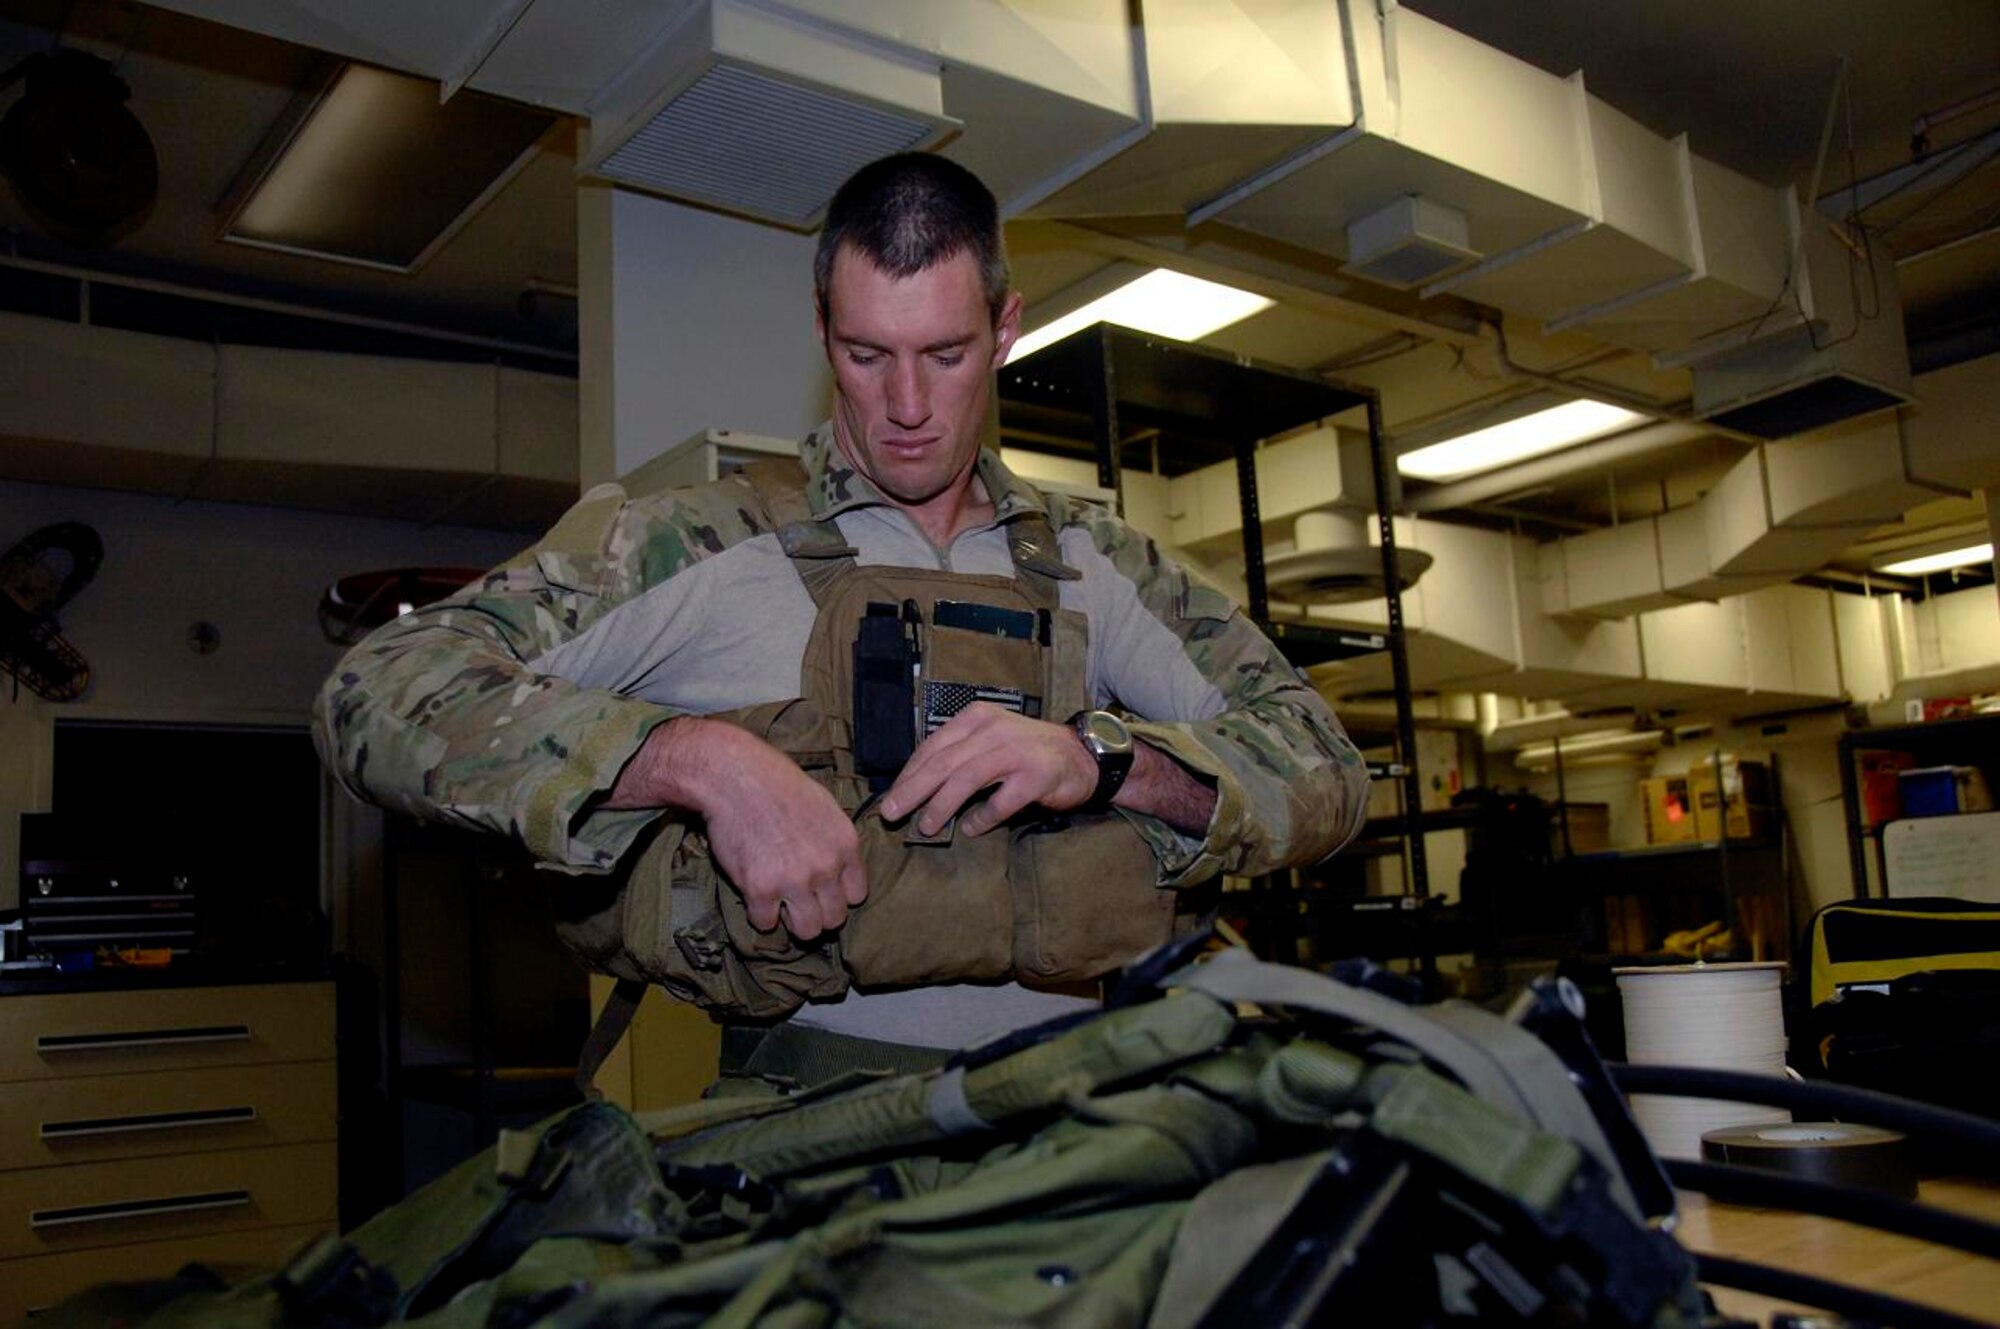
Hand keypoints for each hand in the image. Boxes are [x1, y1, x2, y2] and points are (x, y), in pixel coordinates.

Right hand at [609, 718, 865, 939]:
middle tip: (799, 901)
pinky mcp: (760, 889)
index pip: (857, 895)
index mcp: (845, 845)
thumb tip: (837, 867)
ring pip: (807, 931)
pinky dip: (759, 915)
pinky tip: (755, 897)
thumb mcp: (825, 806)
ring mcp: (794, 880)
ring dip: (793, 922)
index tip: (822, 889)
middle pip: (835, 919)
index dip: (838, 895)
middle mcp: (826, 866)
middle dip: (817, 913)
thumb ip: (835, 841)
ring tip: (780, 906)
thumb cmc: (777, 784)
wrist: (735, 777)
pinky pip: (766, 924)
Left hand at [880, 703, 1097, 837]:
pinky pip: (1000, 801)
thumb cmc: (1026, 752)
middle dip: (913, 790)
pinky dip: (982, 818)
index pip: (933, 747)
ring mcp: (1016, 751)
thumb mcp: (989, 742)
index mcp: (977, 719)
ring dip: (940, 806)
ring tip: (926, 827)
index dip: (908, 774)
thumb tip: (915, 788)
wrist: (1081, 756)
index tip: (891, 797)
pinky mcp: (1036, 775)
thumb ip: (958, 757)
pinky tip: (971, 829)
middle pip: (943, 763)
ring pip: (965, 779)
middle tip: (891, 813)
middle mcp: (994, 730)